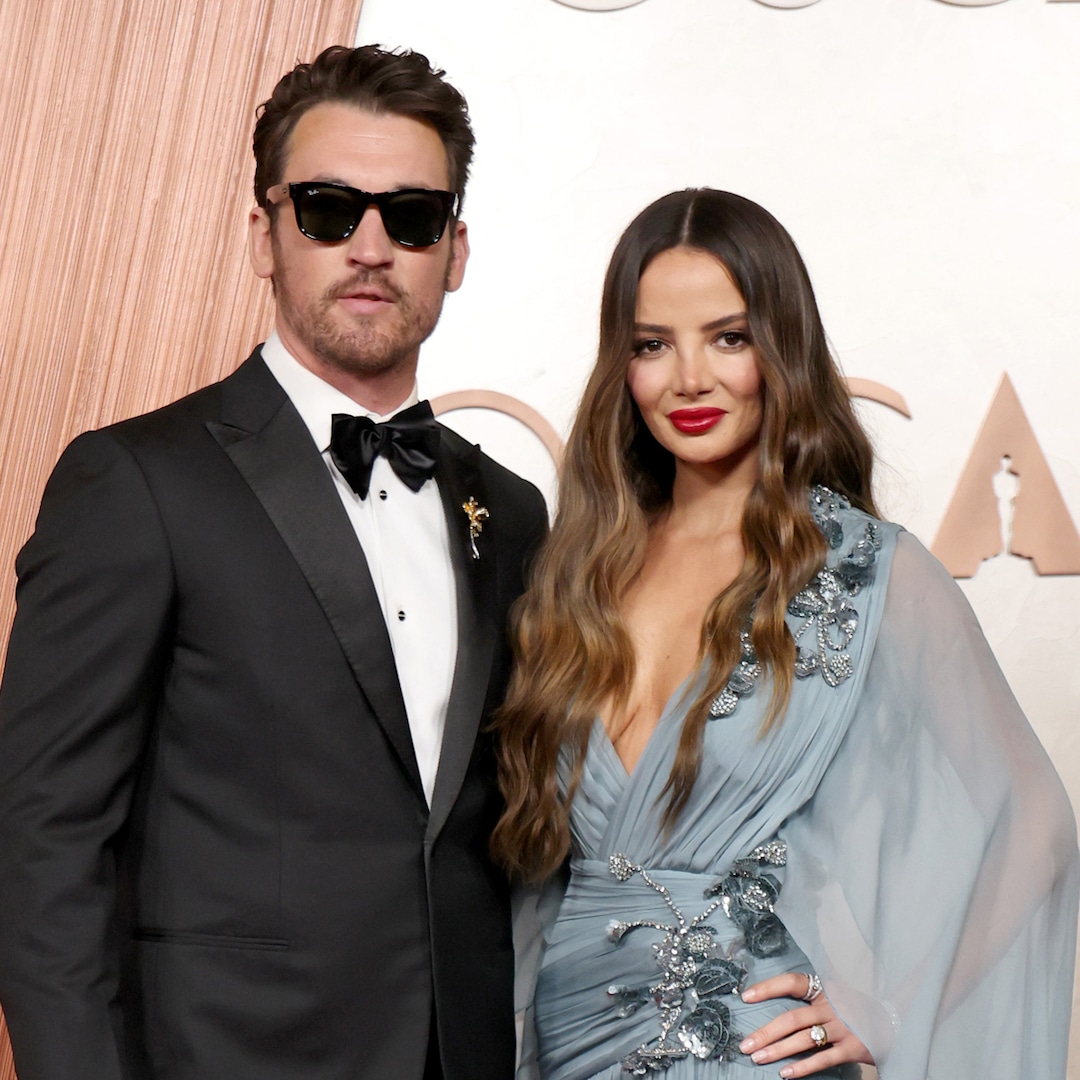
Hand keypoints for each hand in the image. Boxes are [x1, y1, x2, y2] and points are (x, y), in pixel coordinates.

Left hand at [737, 972, 873, 1077]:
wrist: (896, 1019)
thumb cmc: (858, 1007)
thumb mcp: (837, 992)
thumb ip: (813, 994)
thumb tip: (783, 995)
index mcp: (825, 989)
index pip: (792, 983)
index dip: (768, 988)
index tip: (746, 996)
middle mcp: (831, 1007)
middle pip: (791, 1018)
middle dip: (765, 1032)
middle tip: (745, 1043)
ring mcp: (842, 1028)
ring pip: (802, 1040)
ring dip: (777, 1050)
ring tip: (758, 1057)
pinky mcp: (852, 1049)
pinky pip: (822, 1059)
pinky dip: (802, 1068)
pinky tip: (785, 1074)